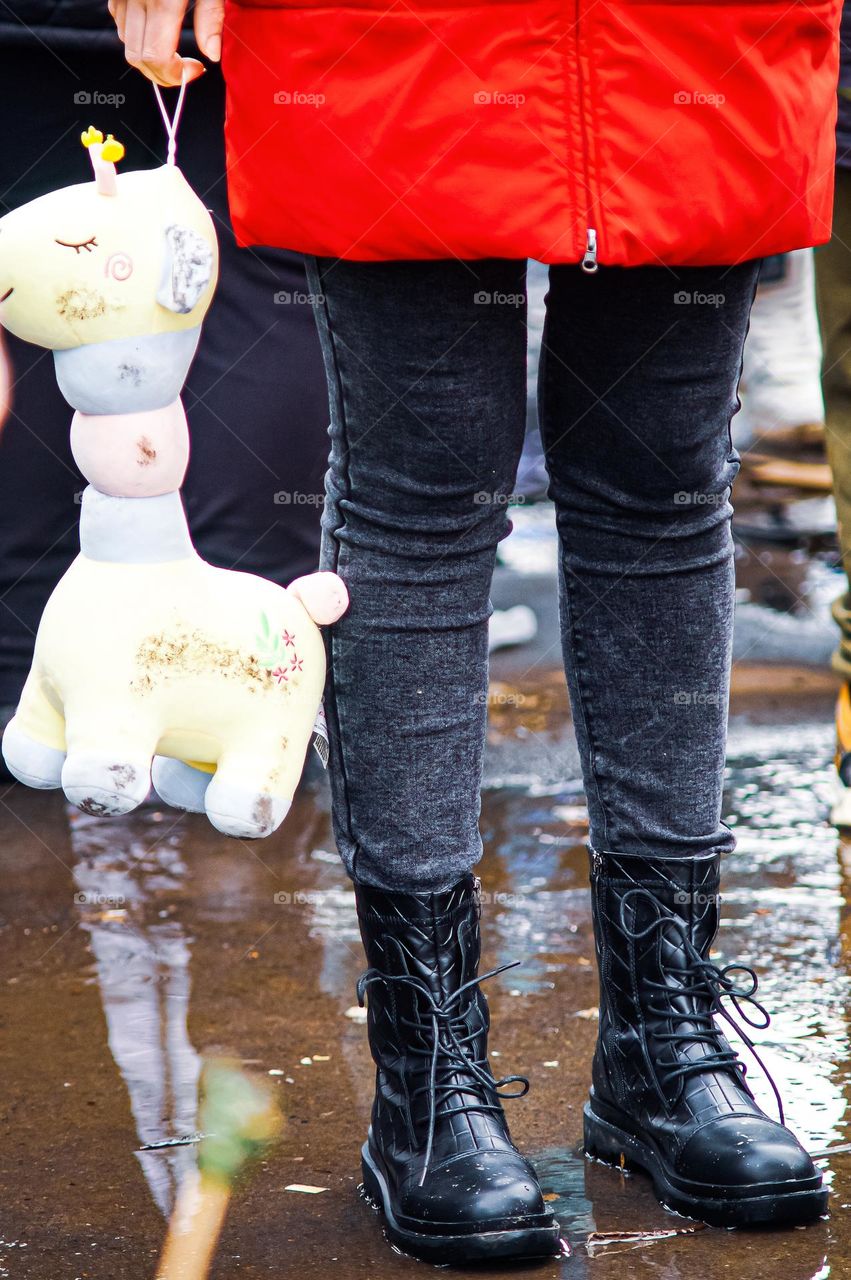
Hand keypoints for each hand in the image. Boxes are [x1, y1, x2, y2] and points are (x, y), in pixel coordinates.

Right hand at [108, 0, 223, 85]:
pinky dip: (136, 36)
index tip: (196, 69)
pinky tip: (155, 29)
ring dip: (148, 56)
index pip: (158, 57)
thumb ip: (211, 18)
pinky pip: (120, 23)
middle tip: (184, 69)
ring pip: (126, 43)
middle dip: (162, 74)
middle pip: (138, 58)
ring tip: (172, 47)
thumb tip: (211, 56)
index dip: (176, 74)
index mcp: (162, 0)